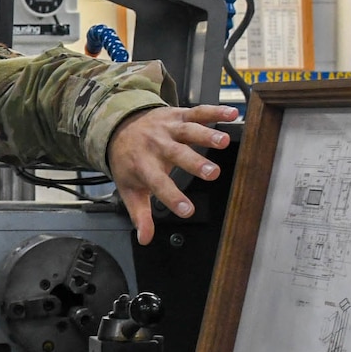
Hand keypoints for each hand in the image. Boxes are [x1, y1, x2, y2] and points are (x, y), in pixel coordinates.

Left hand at [107, 104, 238, 244]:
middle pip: (176, 154)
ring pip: (188, 130)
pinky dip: (214, 112)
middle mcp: (156, 145)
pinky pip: (197, 112)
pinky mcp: (178, 114)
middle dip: (194, 163)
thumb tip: (145, 239)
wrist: (118, 126)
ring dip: (206, 135)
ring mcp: (168, 128)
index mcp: (144, 166)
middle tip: (212, 173)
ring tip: (223, 142)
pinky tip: (231, 114)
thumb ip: (139, 214)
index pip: (158, 184)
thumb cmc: (128, 160)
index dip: (173, 198)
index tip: (188, 210)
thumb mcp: (129, 189)